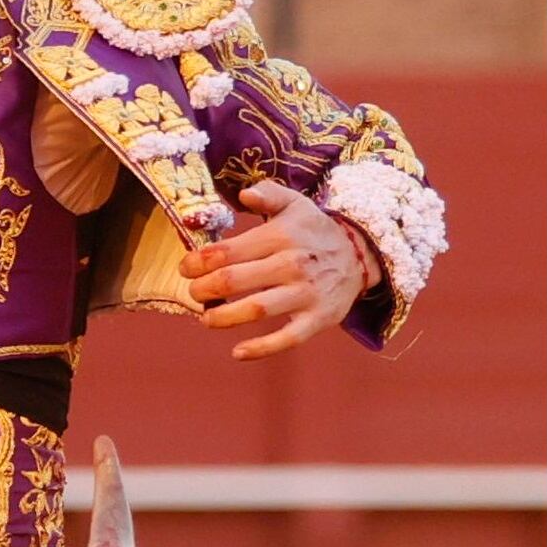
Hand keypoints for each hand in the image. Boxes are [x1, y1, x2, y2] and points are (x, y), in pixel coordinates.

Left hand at [184, 179, 377, 359]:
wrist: (360, 255)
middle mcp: (292, 264)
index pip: (228, 251)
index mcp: (281, 235)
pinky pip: (287, 339)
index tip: (186, 269)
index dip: (198, 262)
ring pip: (257, 309)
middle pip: (235, 280)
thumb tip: (243, 195)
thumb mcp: (294, 203)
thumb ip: (267, 194)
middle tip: (194, 293)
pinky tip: (237, 353)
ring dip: (224, 317)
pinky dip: (261, 349)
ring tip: (206, 318)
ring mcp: (305, 294)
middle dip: (204, 288)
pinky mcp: (317, 319)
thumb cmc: (314, 230)